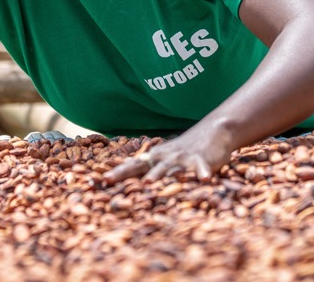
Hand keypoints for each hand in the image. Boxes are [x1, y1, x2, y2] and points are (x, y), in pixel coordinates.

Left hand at [104, 128, 229, 183]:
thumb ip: (149, 167)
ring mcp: (183, 158)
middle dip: (127, 175)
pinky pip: (201, 168)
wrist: (214, 130)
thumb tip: (127, 177)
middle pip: (144, 167)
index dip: (116, 173)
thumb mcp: (165, 157)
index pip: (131, 166)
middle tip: (109, 181)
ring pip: (170, 168)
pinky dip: (201, 174)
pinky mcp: (202, 160)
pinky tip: (203, 180)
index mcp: (155, 158)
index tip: (99, 180)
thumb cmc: (186, 149)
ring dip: (159, 175)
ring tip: (150, 182)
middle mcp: (165, 158)